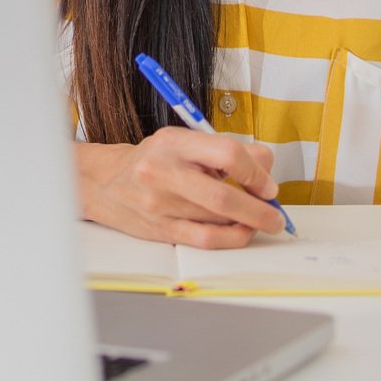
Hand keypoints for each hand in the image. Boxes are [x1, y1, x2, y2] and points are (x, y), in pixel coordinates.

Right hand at [76, 129, 287, 246]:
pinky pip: (203, 239)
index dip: (256, 172)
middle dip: (259, 209)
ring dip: (247, 223)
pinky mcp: (159, 229)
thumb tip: (267, 165)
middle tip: (275, 215)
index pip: (227, 153)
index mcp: (175, 143)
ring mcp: (160, 203)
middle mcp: (165, 172)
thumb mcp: (185, 142)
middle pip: (223, 195)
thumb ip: (225, 150)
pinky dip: (230, 238)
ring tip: (257, 220)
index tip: (267, 185)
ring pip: (217, 219)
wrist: (105, 182)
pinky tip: (240, 233)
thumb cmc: (154, 160)